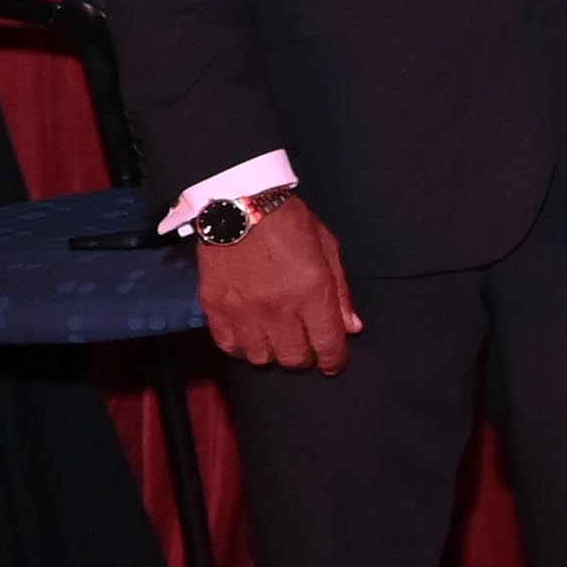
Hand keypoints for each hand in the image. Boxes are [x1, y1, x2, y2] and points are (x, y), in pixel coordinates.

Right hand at [194, 192, 359, 373]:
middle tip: (305, 343)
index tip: (332, 362)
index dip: (333, 361)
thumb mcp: (327, 249)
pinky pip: (229, 345)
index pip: (327, 345)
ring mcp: (243, 311)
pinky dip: (241, 346)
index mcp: (311, 293)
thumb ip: (340, 293)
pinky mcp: (215, 307)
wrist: (237, 204)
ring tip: (275, 337)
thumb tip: (351, 327)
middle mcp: (277, 308)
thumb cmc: (288, 222)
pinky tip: (249, 333)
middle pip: (293, 358)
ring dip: (272, 352)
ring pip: (260, 357)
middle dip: (305, 356)